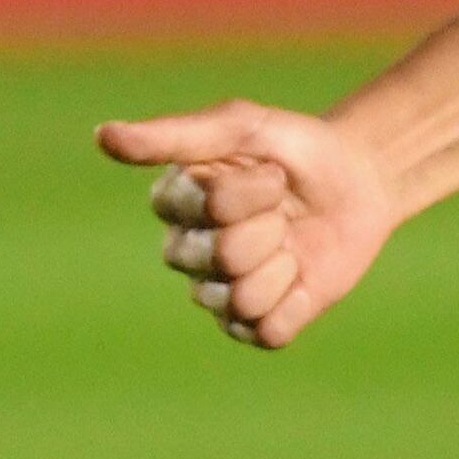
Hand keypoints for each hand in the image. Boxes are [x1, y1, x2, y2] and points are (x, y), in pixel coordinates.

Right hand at [96, 98, 404, 350]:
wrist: (357, 183)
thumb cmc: (293, 148)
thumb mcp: (239, 127)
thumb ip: (170, 137)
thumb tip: (101, 136)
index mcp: (174, 203)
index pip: (203, 210)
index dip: (248, 193)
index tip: (270, 171)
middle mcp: (186, 251)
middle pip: (222, 257)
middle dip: (269, 228)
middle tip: (284, 209)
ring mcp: (219, 293)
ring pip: (242, 298)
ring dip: (284, 265)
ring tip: (293, 243)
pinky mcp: (257, 326)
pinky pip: (268, 331)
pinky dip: (297, 303)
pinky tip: (303, 278)